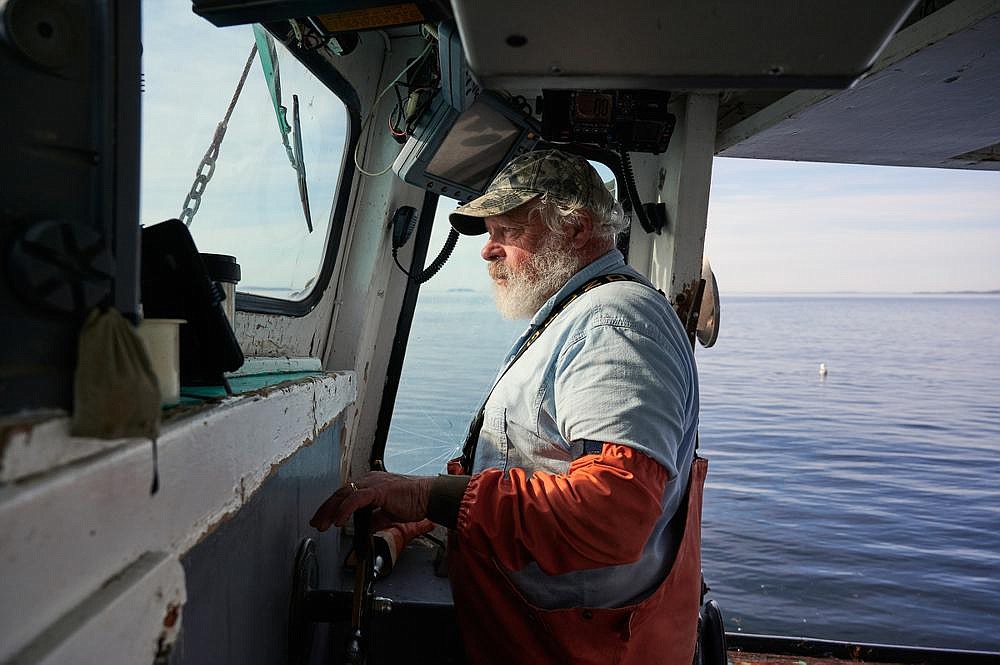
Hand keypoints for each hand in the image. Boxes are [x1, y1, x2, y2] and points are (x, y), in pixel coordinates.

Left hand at [310, 471, 433, 531]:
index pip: (345, 495)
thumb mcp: (387, 514)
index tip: (323, 520)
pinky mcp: (379, 490)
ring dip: (330, 511)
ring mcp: (373, 483)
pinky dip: (345, 510)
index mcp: (371, 485)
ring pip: (344, 495)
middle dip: (325, 509)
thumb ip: (373, 520)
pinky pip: (356, 499)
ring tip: (323, 524)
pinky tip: (338, 521)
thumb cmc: (414, 502)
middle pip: (340, 494)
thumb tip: (363, 529)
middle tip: (316, 523)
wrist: (430, 497)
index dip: (331, 508)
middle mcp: (369, 480)